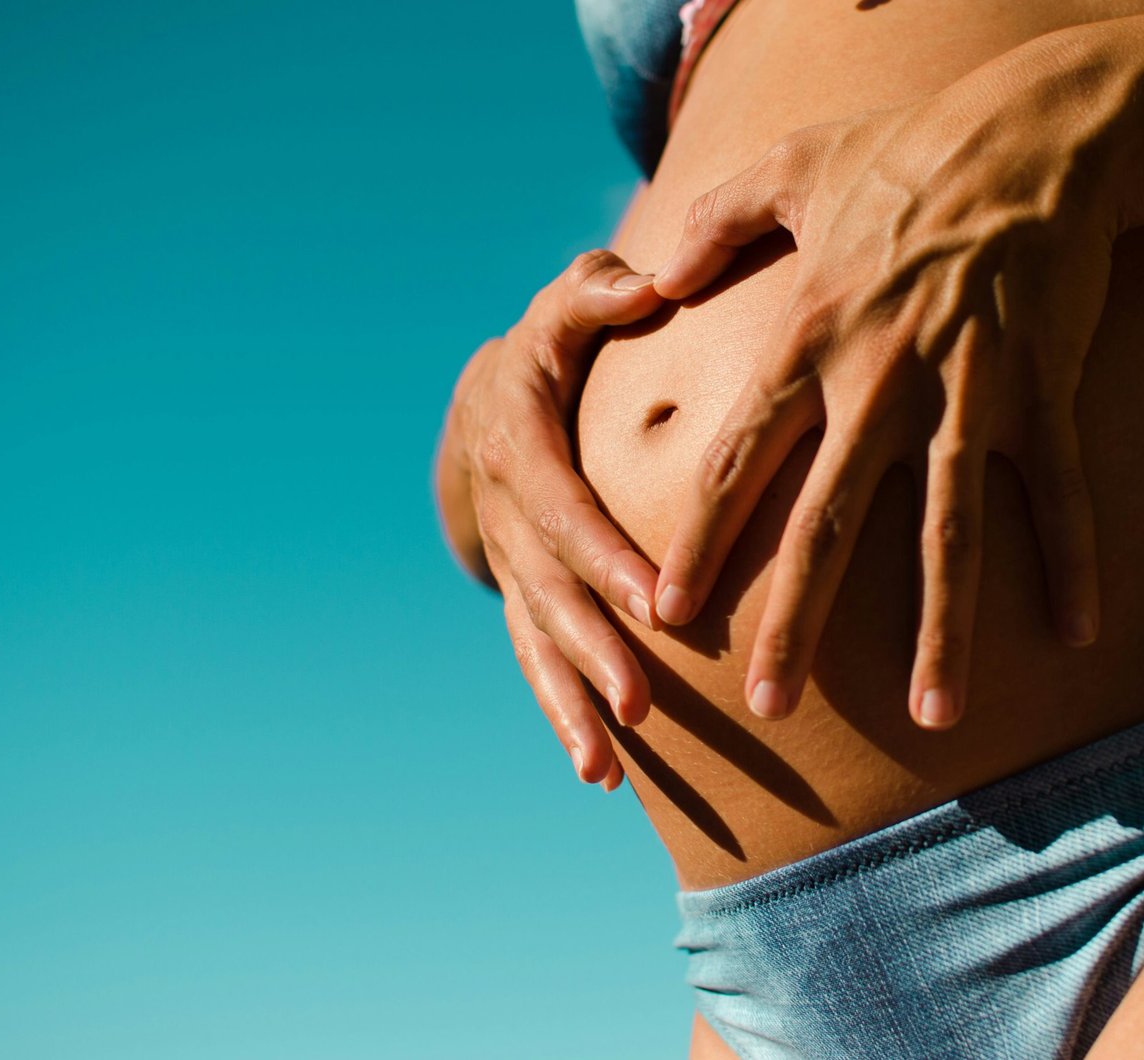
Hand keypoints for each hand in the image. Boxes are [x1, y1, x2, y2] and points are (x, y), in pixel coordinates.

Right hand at [436, 250, 664, 788]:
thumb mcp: (563, 310)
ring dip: (570, 703)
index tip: (656, 602)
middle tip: (641, 701)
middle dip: (594, 649)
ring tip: (606, 762)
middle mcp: (508, 516)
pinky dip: (562, 716)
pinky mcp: (523, 599)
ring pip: (537, 642)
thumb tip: (649, 283)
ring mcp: (512, 566)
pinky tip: (600, 773)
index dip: (603, 557)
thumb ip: (597, 295)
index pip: (562, 508)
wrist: (487, 408)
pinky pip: (537, 662)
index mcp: (519, 445)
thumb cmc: (551, 353)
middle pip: (551, 592)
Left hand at [648, 35, 1143, 729]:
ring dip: (942, 629)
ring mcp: (967, 392)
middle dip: (797, 621)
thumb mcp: (789, 167)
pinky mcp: (1045, 389)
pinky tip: (1078, 635)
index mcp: (811, 340)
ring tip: (937, 715)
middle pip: (828, 524)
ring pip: (948, 532)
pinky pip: (1060, 492)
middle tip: (767, 705)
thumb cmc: (907, 151)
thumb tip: (649, 272)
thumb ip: (713, 224)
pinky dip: (1072, 562)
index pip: (740, 461)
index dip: (700, 542)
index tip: (667, 613)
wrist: (1034, 131)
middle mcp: (880, 382)